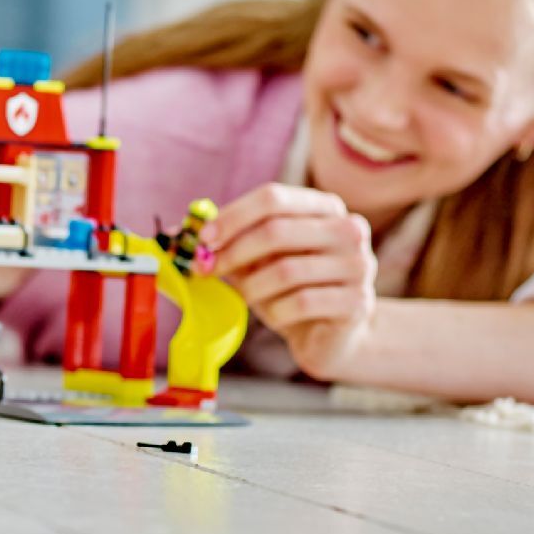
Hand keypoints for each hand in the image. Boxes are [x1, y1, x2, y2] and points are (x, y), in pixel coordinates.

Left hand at [206, 184, 377, 381]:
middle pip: (276, 230)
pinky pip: (300, 303)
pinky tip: (276, 315)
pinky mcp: (358, 302)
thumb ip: (224, 243)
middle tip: (206, 270)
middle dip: (232, 252)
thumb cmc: (289, 291)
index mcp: (324, 206)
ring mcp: (359, 264)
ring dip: (253, 288)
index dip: (231, 216)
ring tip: (248, 297)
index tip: (202, 239)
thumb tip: (174, 234)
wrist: (331, 337)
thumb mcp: (256, 261)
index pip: (273, 196)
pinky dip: (276, 311)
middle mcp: (349, 228)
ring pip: (285, 270)